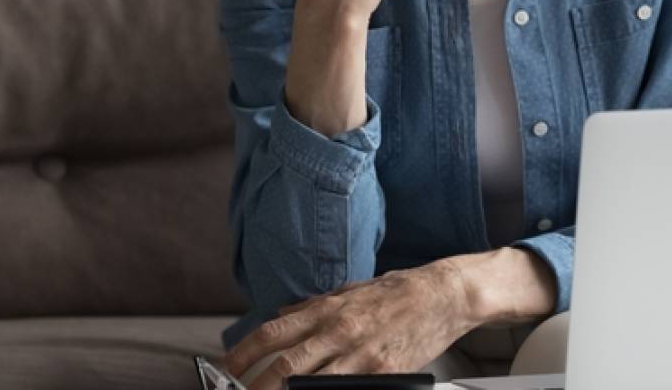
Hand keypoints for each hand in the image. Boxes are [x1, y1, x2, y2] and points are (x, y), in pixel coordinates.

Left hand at [221, 261, 474, 388]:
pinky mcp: (384, 373)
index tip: (226, 367)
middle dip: (255, 385)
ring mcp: (361, 355)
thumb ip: (314, 304)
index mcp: (327, 309)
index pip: (273, 332)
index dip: (244, 352)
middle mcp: (339, 331)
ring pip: (311, 383)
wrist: (445, 295)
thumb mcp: (350, 290)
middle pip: (285, 364)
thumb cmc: (399, 292)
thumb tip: (282, 314)